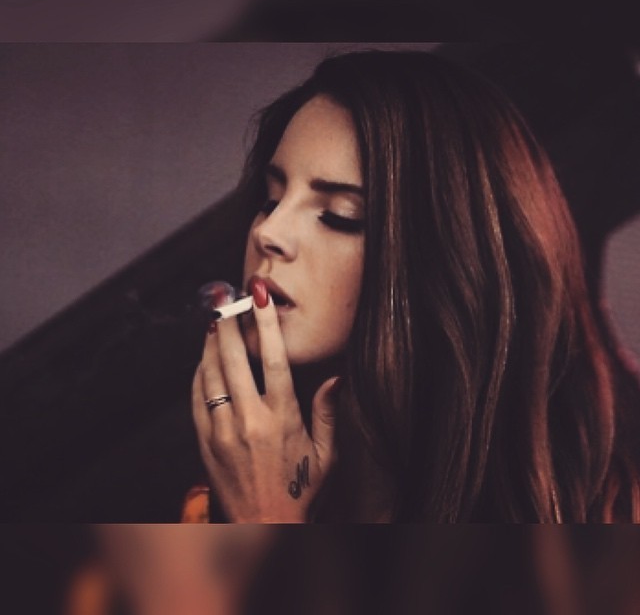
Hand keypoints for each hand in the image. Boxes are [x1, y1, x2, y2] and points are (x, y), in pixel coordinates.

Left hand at [192, 282, 339, 522]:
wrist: (264, 526)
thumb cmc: (299, 488)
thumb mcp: (325, 454)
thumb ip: (327, 413)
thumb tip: (336, 377)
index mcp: (282, 418)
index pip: (274, 360)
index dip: (266, 324)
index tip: (259, 296)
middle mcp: (250, 420)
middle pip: (235, 359)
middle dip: (230, 323)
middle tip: (225, 298)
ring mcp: (223, 430)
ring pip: (211, 374)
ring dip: (212, 343)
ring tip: (214, 320)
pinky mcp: (205, 442)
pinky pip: (196, 398)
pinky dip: (198, 373)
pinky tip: (204, 358)